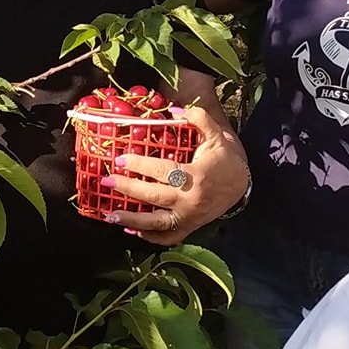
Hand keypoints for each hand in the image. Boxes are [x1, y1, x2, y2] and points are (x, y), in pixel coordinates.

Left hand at [100, 104, 249, 246]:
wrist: (241, 185)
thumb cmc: (224, 158)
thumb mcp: (215, 135)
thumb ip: (197, 118)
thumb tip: (173, 109)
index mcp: (196, 176)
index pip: (163, 170)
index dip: (139, 165)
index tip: (120, 159)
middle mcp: (191, 200)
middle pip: (154, 197)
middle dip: (128, 189)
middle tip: (106, 181)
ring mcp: (189, 217)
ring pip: (157, 223)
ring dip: (132, 220)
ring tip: (109, 215)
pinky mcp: (189, 227)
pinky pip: (167, 238)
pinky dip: (148, 237)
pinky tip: (131, 231)